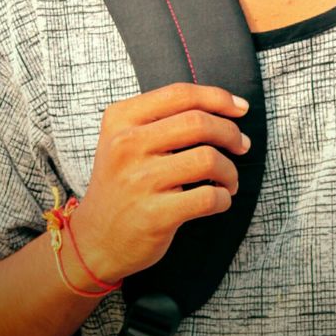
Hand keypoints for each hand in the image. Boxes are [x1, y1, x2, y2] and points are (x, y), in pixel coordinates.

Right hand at [69, 83, 249, 283]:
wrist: (94, 241)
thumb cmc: (122, 183)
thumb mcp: (125, 139)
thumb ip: (162, 118)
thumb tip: (225, 108)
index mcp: (121, 118)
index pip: (180, 94)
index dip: (217, 98)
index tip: (240, 108)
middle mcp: (127, 145)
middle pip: (198, 122)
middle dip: (230, 132)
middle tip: (241, 145)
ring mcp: (139, 180)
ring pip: (207, 159)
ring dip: (230, 170)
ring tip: (229, 180)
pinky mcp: (153, 215)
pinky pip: (207, 197)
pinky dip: (223, 198)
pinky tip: (219, 200)